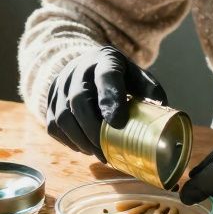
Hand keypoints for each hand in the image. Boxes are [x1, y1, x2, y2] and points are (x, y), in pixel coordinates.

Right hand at [45, 45, 167, 160]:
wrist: (87, 65)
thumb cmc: (119, 76)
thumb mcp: (137, 77)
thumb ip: (150, 93)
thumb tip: (163, 115)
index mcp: (105, 60)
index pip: (106, 76)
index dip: (110, 99)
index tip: (118, 123)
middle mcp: (77, 70)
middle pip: (79, 100)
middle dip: (93, 130)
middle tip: (107, 150)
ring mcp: (60, 85)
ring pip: (63, 116)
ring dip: (81, 140)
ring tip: (98, 153)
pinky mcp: (49, 101)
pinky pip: (54, 126)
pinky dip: (69, 141)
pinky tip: (85, 147)